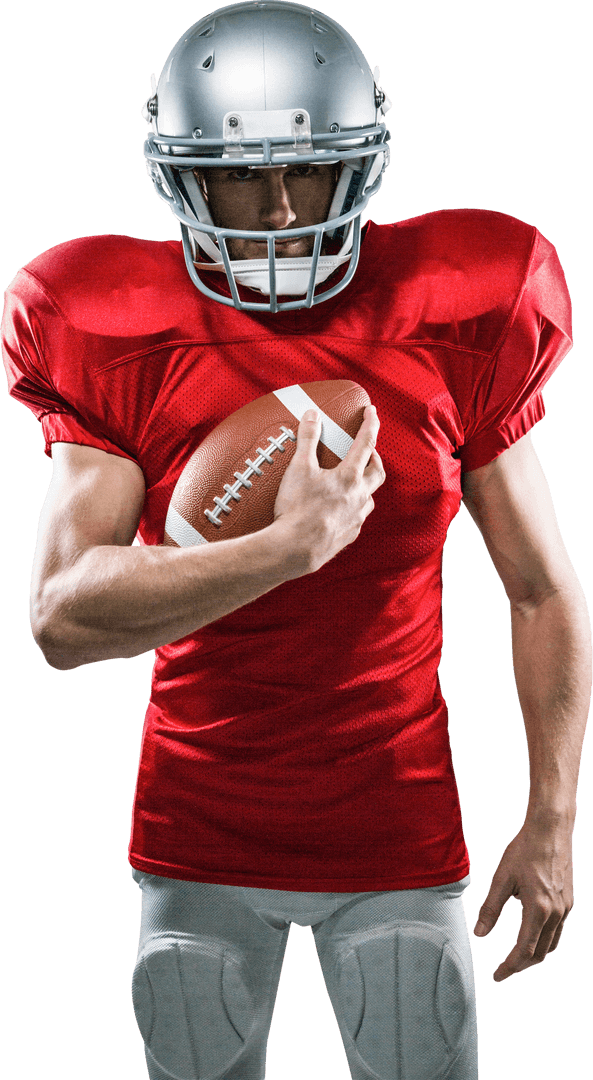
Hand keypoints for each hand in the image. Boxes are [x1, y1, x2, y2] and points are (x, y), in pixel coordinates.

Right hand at [273, 405, 384, 572]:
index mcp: (349, 477)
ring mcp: (356, 518)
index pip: (365, 444)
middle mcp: (358, 497)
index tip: (372, 411)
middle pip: (376, 472)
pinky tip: (340, 509)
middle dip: (374, 458)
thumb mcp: (299, 468)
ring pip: (369, 497)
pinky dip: (353, 508)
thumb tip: (312, 415)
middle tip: (368, 452)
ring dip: (364, 486)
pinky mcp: (348, 535)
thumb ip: (307, 439)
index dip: (370, 424)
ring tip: (352, 482)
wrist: (294, 549)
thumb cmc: (296, 509)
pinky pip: (357, 518)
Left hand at [473, 819, 574, 981]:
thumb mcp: (502, 878)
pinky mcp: (568, 901)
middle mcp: (556, 913)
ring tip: (517, 958)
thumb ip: (490, 908)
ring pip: (552, 944)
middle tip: (503, 969)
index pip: (524, 950)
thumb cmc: (524, 850)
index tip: (496, 975)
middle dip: (521, 965)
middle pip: (540, 953)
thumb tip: (480, 933)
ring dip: (534, 955)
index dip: (509, 967)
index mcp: (538, 909)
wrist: (550, 830)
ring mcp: (565, 908)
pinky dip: (545, 941)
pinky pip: (558, 931)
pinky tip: (532, 935)